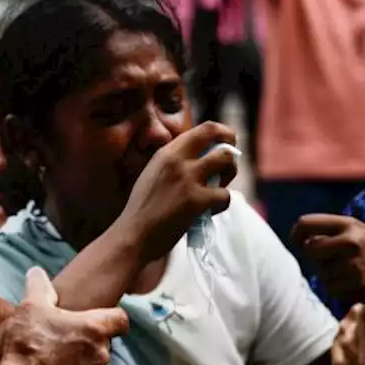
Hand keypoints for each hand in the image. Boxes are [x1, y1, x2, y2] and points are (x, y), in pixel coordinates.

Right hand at [1, 267, 130, 364]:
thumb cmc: (27, 345)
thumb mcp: (30, 307)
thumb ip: (39, 286)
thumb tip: (37, 273)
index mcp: (95, 329)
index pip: (121, 319)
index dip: (112, 318)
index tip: (100, 318)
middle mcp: (101, 354)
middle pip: (103, 343)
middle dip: (87, 341)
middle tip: (62, 339)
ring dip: (80, 363)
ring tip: (54, 360)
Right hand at [115, 121, 238, 262]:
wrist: (133, 235)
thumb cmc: (142, 211)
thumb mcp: (153, 175)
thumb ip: (174, 164)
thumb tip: (201, 159)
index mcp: (166, 153)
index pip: (204, 129)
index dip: (222, 133)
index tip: (228, 142)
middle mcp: (178, 160)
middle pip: (220, 141)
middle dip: (231, 152)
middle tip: (228, 168)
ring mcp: (187, 179)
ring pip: (226, 162)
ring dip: (229, 174)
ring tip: (219, 188)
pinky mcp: (196, 201)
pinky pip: (225, 195)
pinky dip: (222, 204)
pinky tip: (210, 211)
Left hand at [293, 214, 364, 335]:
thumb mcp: (358, 236)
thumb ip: (331, 234)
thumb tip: (300, 239)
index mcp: (349, 224)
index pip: (306, 223)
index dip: (297, 235)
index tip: (299, 243)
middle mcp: (351, 240)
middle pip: (310, 249)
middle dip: (316, 260)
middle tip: (331, 264)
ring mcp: (355, 261)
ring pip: (321, 272)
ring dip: (330, 278)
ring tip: (350, 276)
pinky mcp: (359, 282)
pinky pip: (331, 288)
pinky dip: (338, 291)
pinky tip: (355, 287)